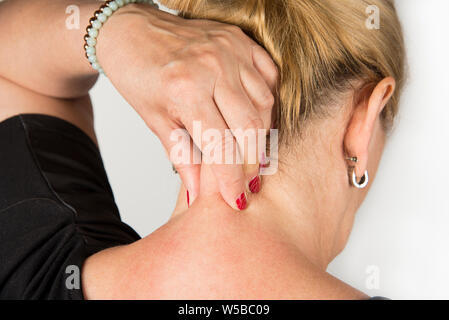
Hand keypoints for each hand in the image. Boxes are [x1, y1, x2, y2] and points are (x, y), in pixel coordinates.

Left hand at [97, 4, 277, 209]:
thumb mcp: (155, 120)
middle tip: (249, 178)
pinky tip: (256, 115)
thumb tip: (197, 194)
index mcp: (186, 91)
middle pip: (251, 127)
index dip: (231, 178)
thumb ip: (182, 157)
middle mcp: (213, 67)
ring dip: (262, 133)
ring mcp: (230, 50)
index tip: (237, 198)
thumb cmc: (138, 75)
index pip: (221, 146)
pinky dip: (266, 100)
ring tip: (251, 149)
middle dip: (253, 161)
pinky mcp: (240, 39)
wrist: (130, 31)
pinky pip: (269, 75)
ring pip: (264, 103)